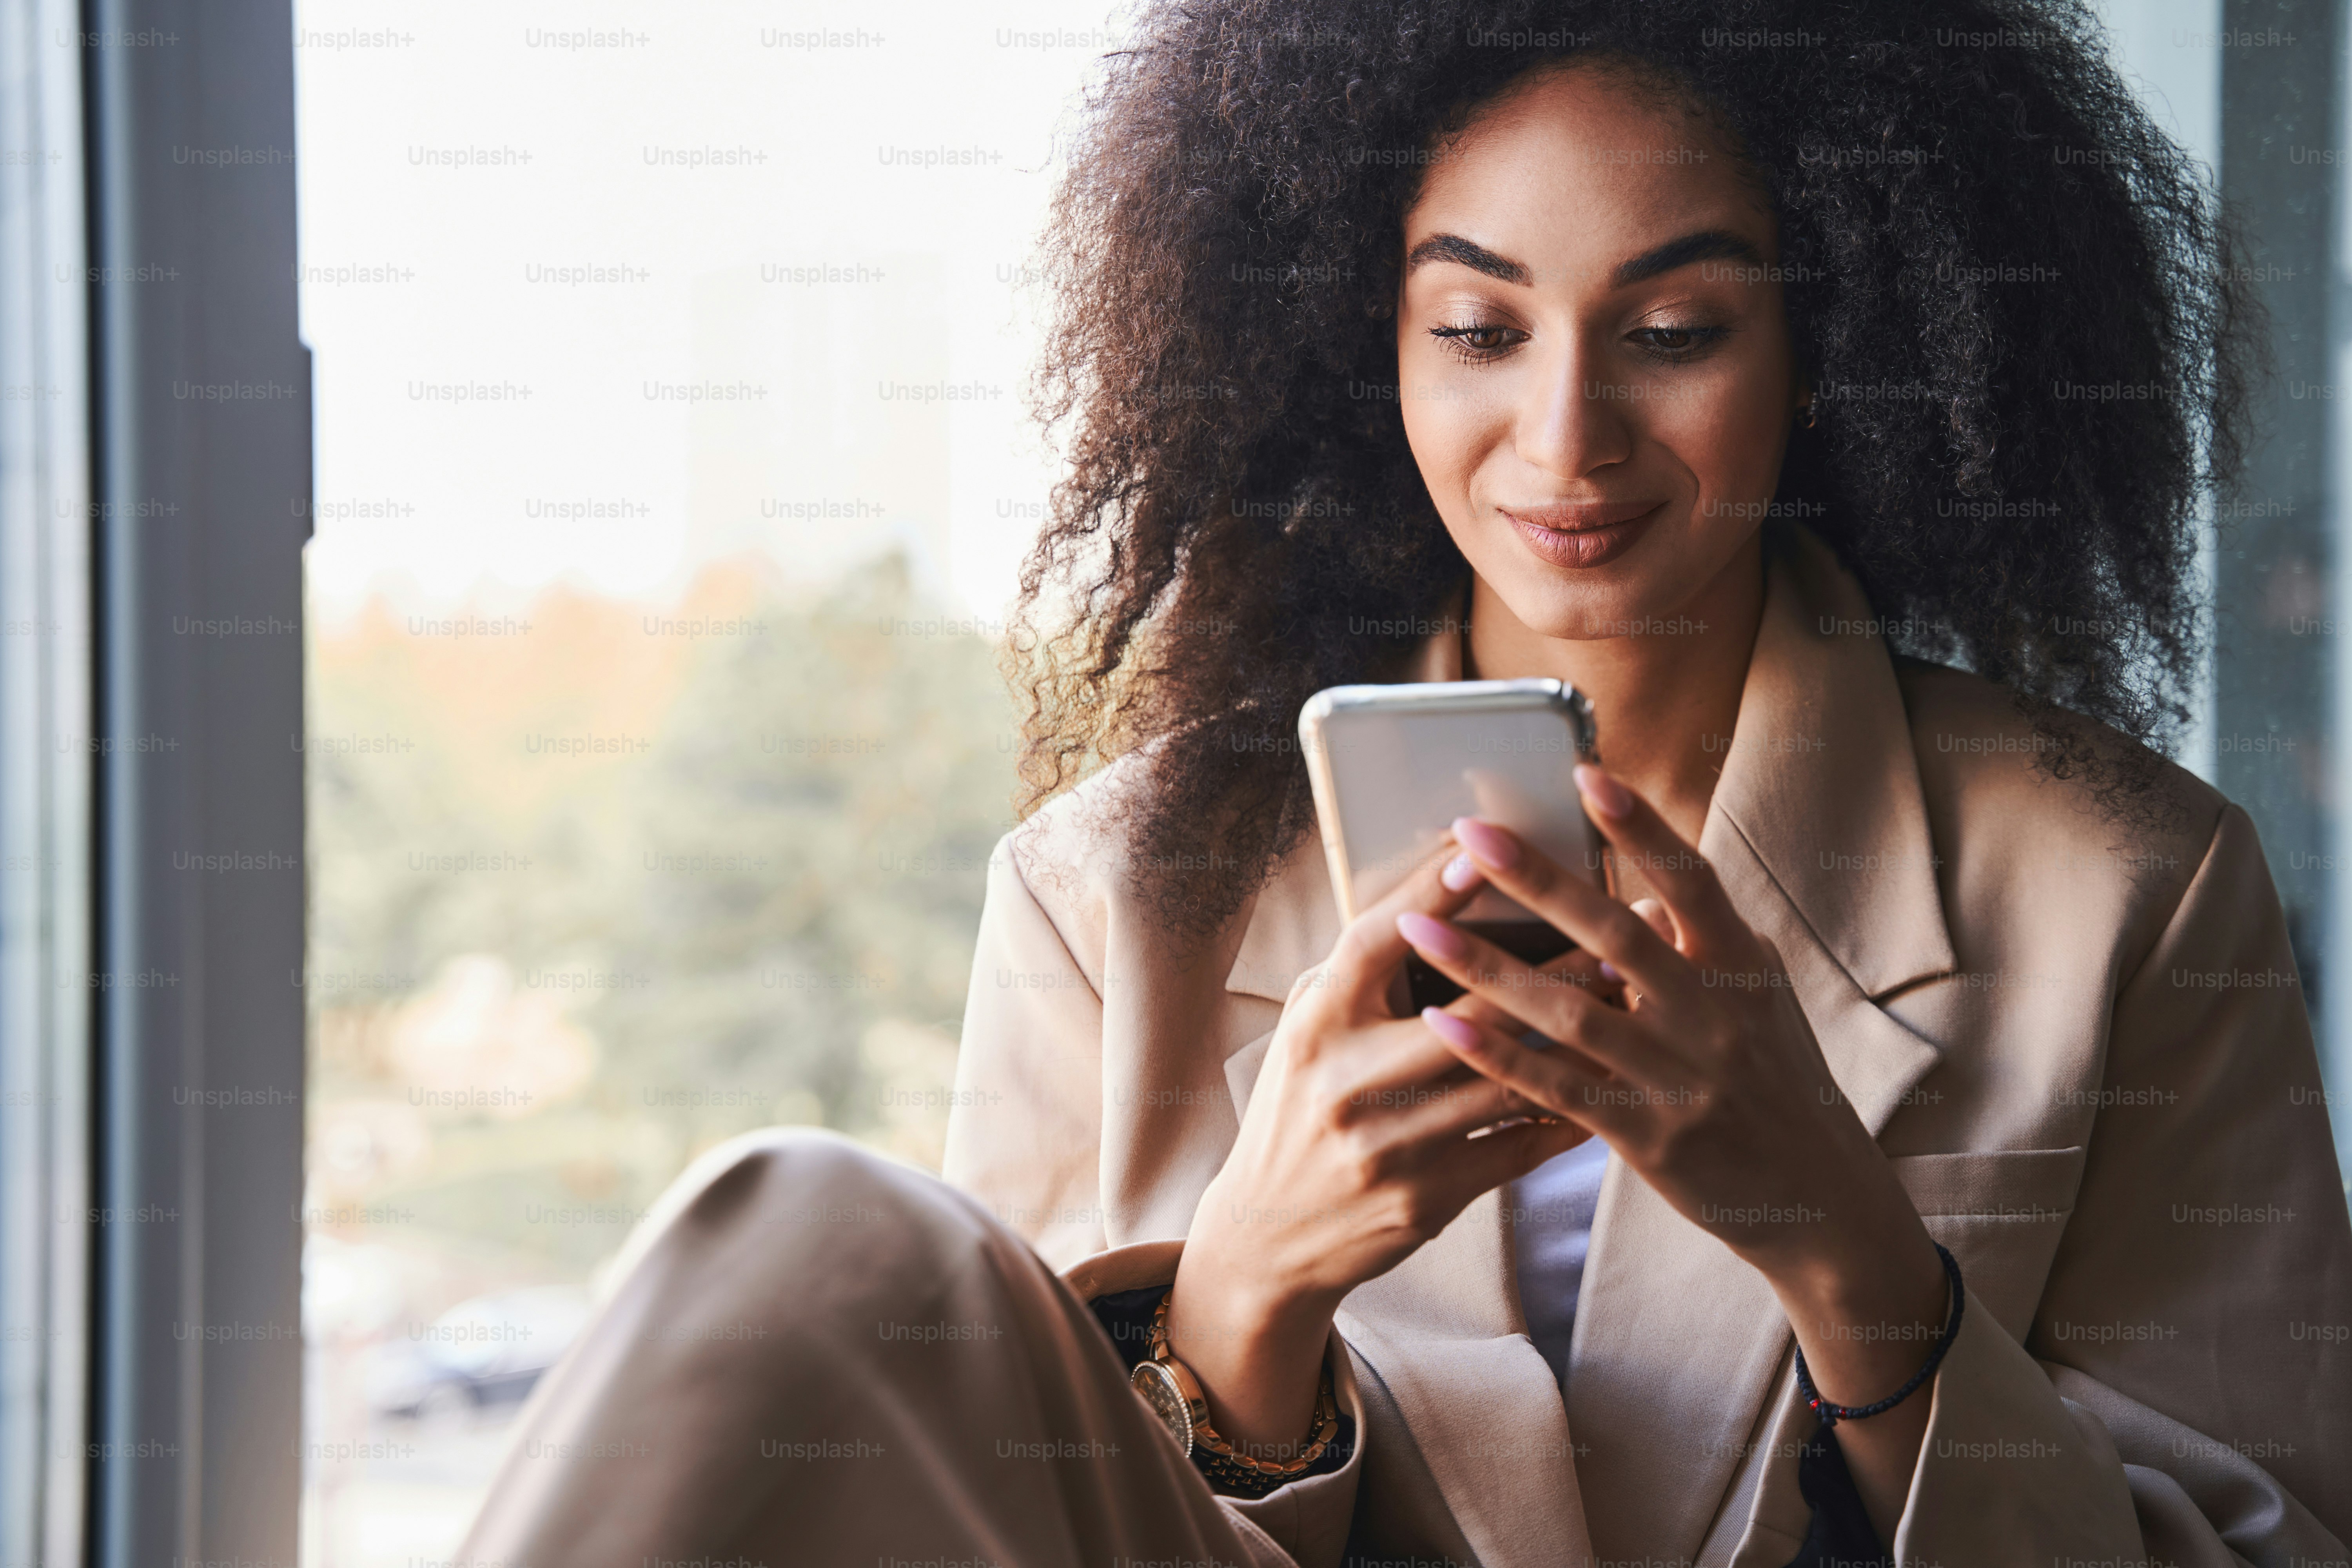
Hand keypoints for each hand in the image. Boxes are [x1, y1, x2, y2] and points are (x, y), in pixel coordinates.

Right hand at [1166, 840, 1589, 1459]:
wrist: (1266, 1236)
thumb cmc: (1300, 1108)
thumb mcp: (1308, 1030)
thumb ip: (1361, 974)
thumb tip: (1434, 897)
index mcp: (1316, 1026)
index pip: (1374, 943)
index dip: (1425, 894)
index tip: (1480, 850)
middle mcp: (1349, 1082)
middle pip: (1471, 1011)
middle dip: (1560, 969)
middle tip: (1623, 931)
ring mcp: (1390, 1146)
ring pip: (1508, 1081)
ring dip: (1580, 1040)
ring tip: (1633, 1001)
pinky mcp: (1426, 1199)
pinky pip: (1515, 1148)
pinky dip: (1565, 1115)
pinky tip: (1611, 1083)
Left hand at [1398, 764, 1946, 1537]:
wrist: (1818, 1199)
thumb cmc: (1776, 1084)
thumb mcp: (1755, 1001)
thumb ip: (1697, 946)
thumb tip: (1639, 897)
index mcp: (1742, 967)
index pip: (1690, 880)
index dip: (1641, 826)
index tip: (1586, 773)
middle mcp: (1713, 1014)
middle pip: (1615, 934)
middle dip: (1537, 879)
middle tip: (1470, 831)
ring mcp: (1679, 1077)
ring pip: (1571, 1011)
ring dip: (1487, 967)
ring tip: (1418, 928)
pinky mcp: (1648, 1135)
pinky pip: (1559, 1087)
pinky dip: (1498, 1055)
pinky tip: (1443, 1026)